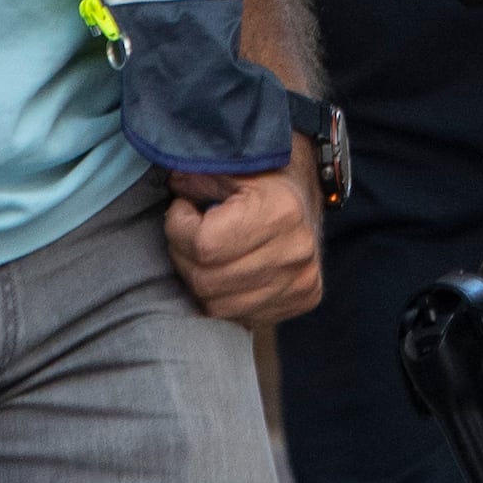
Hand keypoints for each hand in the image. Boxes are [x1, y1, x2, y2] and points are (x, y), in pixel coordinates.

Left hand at [166, 163, 321, 325]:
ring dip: (201, 281)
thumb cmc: (265, 177)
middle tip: (189, 234)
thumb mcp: (233, 165)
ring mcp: (301, 280)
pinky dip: (224, 297)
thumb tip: (174, 187)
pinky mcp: (303, 299)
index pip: (204, 244)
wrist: (308, 194)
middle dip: (184, 256)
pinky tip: (228, 272)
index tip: (182, 210)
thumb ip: (198, 176)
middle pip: (206, 280)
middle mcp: (295, 251)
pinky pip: (240, 317)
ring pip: (218, 305)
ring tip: (207, 254)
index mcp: (280, 211)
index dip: (179, 228)